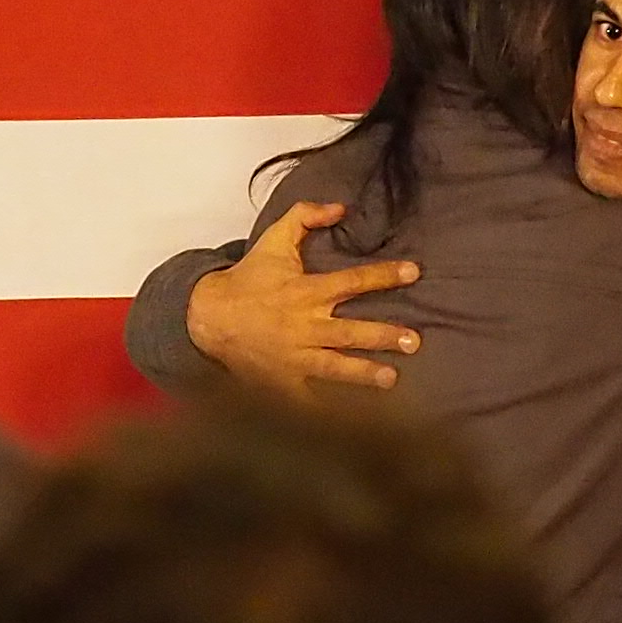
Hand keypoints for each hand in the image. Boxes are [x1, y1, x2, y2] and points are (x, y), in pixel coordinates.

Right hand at [189, 202, 423, 394]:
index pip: (353, 281)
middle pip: (350, 331)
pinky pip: (309, 396)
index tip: (414, 271)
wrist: (207, 317)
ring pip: (335, 366)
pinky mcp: (283, 380)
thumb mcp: (274, 241)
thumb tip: (341, 207)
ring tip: (391, 378)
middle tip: (413, 341)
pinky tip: (355, 415)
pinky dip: (328, 408)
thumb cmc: (248, 279)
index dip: (385, 275)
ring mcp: (294, 356)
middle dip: (383, 336)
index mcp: (306, 291)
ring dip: (364, 373)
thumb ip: (304, 217)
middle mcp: (304, 325)